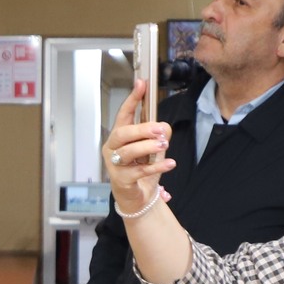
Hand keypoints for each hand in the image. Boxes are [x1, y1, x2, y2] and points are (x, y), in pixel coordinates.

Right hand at [103, 81, 174, 215]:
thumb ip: (159, 136)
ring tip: (164, 145)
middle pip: (123, 133)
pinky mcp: (122, 180)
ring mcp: (115, 165)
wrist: (137, 198)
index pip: (124, 114)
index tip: (141, 84)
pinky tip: (170, 163)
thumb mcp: (153, 150)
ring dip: (148, 146)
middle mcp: (113, 149)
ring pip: (128, 152)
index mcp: (119, 137)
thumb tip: (164, 128)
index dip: (132, 99)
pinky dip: (157, 166)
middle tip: (160, 129)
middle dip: (142, 129)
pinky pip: (139, 171)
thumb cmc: (140, 170)